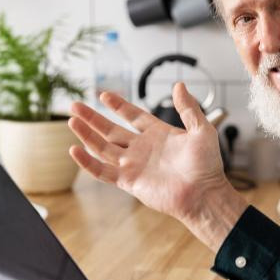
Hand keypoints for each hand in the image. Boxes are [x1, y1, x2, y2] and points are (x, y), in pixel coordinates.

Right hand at [67, 83, 247, 247]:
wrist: (204, 194)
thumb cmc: (207, 165)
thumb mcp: (202, 130)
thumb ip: (189, 108)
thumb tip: (179, 85)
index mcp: (158, 134)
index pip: (132, 115)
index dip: (118, 105)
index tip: (104, 94)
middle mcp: (143, 148)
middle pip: (111, 130)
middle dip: (92, 118)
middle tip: (75, 106)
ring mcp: (134, 165)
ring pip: (103, 147)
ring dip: (87, 135)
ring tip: (71, 121)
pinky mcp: (129, 181)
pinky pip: (103, 171)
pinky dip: (88, 162)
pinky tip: (74, 149)